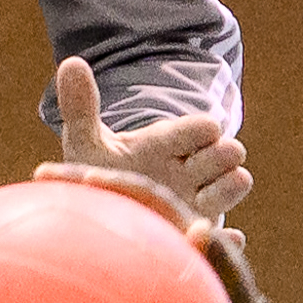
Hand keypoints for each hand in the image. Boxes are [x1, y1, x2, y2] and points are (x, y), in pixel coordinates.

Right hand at [29, 162, 285, 302]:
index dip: (118, 181)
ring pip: (103, 231)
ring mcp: (145, 261)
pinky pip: (99, 269)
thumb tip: (202, 228)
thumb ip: (223, 264)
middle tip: (39, 174)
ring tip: (28, 207)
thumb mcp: (239, 296)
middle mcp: (162, 238)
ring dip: (71, 215)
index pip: (148, 195)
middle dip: (78, 184)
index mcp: (185, 231)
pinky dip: (72, 267)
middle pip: (116, 202)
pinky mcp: (134, 286)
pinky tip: (34, 278)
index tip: (84, 175)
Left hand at [54, 56, 251, 220]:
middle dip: (222, 155)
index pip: (196, 128)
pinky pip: (223, 238)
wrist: (106, 213)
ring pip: (232, 187)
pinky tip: (222, 238)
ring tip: (218, 192)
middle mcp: (190, 170)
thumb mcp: (88, 143)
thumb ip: (80, 108)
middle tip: (215, 160)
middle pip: (223, 154)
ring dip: (229, 188)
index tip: (207, 130)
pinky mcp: (200, 230)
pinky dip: (227, 239)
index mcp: (168, 143)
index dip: (201, 130)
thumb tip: (70, 63)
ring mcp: (199, 200)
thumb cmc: (102, 172)